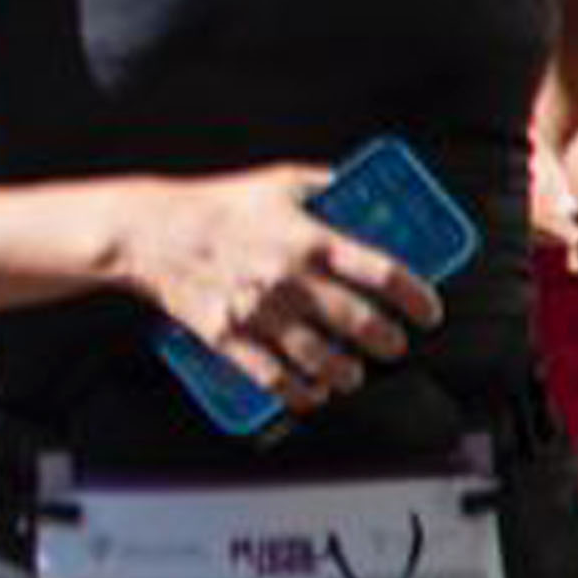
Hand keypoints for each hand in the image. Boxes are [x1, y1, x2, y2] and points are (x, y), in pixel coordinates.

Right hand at [117, 163, 441, 413]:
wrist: (150, 231)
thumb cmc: (214, 203)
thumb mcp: (279, 182)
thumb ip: (326, 188)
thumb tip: (364, 194)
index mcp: (310, 240)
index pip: (385, 274)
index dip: (417, 299)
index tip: (428, 312)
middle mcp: (290, 279)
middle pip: (361, 324)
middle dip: (388, 343)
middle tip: (392, 345)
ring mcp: (259, 312)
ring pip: (322, 360)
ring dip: (348, 374)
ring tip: (353, 373)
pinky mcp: (229, 336)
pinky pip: (274, 378)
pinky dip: (300, 394)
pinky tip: (312, 394)